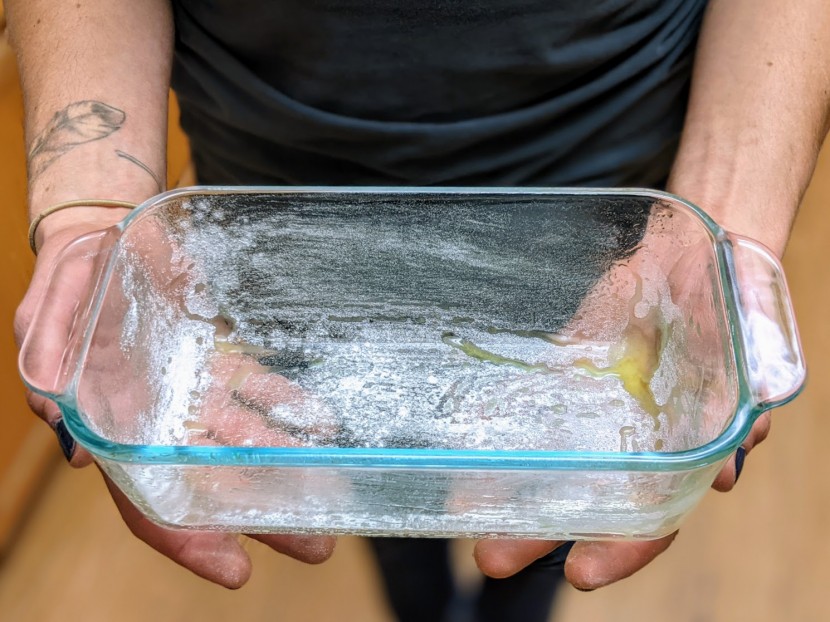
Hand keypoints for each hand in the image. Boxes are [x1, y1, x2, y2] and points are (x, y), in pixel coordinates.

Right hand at [15, 209, 335, 588]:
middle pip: (212, 480)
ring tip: (334, 493)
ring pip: (244, 439)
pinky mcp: (218, 355)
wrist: (107, 234)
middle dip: (262, 514)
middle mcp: (158, 417)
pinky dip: (288, 405)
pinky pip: (258, 386)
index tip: (236, 567)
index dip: (186, 536)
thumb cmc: (72, 276)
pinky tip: (322, 421)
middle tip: (317, 545)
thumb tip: (77, 442)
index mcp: (111, 423)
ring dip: (287, 467)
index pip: (147, 496)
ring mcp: (192, 389)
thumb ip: (51, 367)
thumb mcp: (46, 316)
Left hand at [471, 222, 772, 589]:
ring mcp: (598, 405)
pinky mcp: (571, 369)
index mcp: (684, 451)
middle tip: (493, 555)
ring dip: (513, 481)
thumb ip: (742, 417)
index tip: (581, 571)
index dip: (622, 547)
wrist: (699, 254)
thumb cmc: (733, 310)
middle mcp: (635, 439)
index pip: (655, 517)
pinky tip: (472, 429)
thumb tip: (725, 480)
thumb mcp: (749, 365)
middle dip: (540, 528)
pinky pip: (534, 399)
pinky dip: (504, 416)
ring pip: (553, 454)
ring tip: (467, 505)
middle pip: (586, 497)